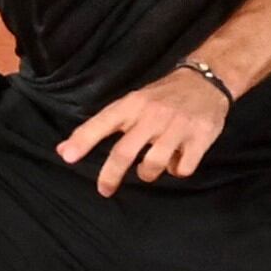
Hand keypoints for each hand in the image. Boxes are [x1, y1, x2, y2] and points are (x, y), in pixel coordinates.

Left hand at [58, 65, 231, 196]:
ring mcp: (177, 126)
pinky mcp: (200, 137)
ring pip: (153, 165)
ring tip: (149, 168)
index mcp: (132, 104)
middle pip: (124, 152)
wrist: (206, 80)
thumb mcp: (131, 104)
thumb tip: (63, 150)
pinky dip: (177, 170)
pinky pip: (182, 168)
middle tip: (104, 190)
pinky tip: (178, 159)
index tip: (67, 157)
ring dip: (147, 173)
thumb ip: (101, 127)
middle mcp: (152, 114)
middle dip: (110, 175)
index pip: (103, 122)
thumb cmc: (162, 96)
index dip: (83, 140)